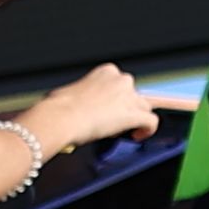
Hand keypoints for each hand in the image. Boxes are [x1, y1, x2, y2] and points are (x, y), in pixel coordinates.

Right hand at [18, 63, 145, 152]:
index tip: (107, 109)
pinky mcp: (134, 115)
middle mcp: (122, 80)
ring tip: (121, 131)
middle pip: (134, 95)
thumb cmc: (57, 107)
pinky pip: (152, 122)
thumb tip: (73, 102)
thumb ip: (81, 94)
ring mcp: (130, 97)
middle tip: (111, 122)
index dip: (116, 98)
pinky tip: (138, 136)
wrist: (60, 118)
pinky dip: (148, 130)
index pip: (121, 84)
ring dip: (135, 119)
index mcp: (107, 71)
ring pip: (144, 108)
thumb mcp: (70, 91)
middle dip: (125, 108)